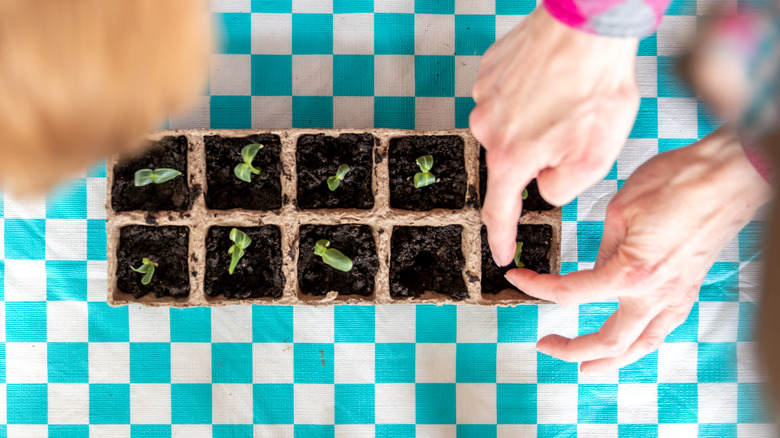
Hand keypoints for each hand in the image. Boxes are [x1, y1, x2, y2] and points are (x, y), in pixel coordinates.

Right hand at [470, 7, 639, 264]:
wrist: (587, 25)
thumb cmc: (595, 85)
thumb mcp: (595, 157)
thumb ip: (563, 188)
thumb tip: (545, 187)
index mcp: (511, 157)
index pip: (498, 210)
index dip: (501, 237)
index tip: (500, 253)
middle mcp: (487, 128)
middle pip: (511, 161)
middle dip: (537, 157)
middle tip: (571, 132)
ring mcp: (484, 97)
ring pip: (510, 127)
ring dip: (533, 124)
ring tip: (566, 101)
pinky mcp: (490, 71)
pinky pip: (506, 97)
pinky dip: (526, 98)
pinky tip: (552, 83)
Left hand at [506, 128, 770, 371]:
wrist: (729, 176)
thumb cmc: (680, 182)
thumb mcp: (620, 209)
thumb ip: (603, 248)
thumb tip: (597, 267)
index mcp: (631, 273)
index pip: (570, 294)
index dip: (536, 289)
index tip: (518, 279)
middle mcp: (656, 294)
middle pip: (608, 341)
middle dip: (572, 350)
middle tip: (546, 345)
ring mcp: (678, 295)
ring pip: (642, 346)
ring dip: (610, 361)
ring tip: (588, 368)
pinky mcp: (690, 288)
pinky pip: (662, 328)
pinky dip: (641, 341)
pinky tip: (630, 339)